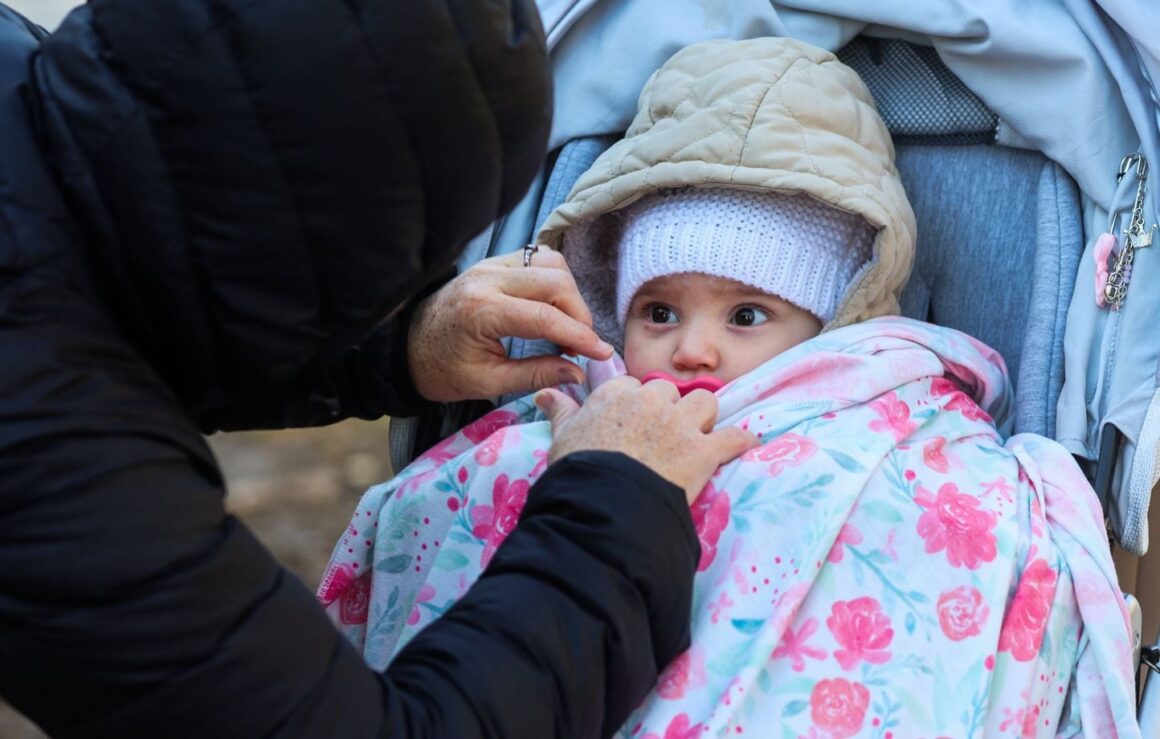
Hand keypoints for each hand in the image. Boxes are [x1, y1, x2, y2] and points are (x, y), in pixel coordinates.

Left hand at [407, 245, 612, 402]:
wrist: (406, 347)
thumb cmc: (442, 370)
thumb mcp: (487, 383)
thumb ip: (535, 375)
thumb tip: (578, 373)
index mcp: (482, 311)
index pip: (545, 317)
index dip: (580, 336)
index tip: (602, 354)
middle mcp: (488, 279)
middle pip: (555, 281)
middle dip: (578, 314)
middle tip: (580, 346)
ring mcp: (490, 265)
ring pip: (550, 263)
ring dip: (568, 294)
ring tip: (566, 328)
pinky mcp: (493, 263)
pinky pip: (537, 259)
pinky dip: (554, 281)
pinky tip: (552, 308)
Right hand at [535, 378, 758, 502]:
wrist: (602, 507)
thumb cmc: (578, 473)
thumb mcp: (562, 439)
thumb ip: (561, 412)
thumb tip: (546, 393)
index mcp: (616, 395)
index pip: (634, 386)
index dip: (636, 405)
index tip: (634, 424)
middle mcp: (652, 401)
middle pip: (670, 391)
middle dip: (670, 409)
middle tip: (663, 435)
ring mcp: (681, 425)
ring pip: (705, 401)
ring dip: (703, 417)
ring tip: (697, 436)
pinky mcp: (704, 451)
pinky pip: (733, 437)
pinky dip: (740, 441)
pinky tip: (746, 444)